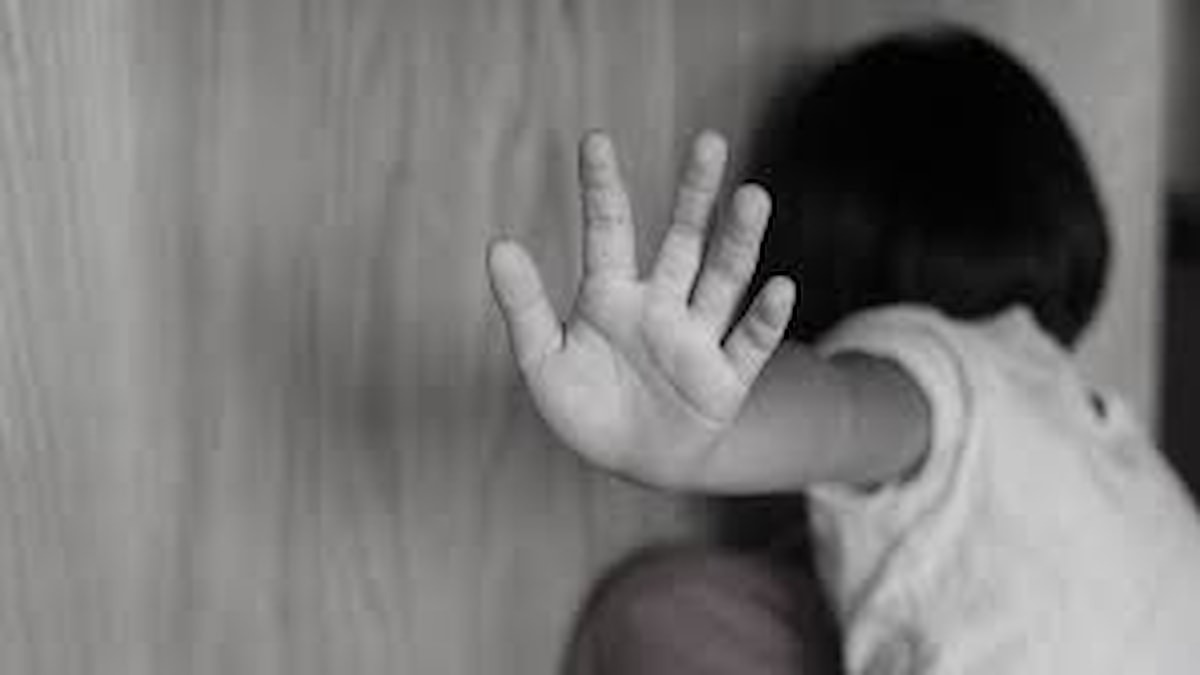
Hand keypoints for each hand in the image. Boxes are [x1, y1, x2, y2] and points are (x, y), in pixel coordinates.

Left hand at [487, 131, 795, 488]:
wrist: (633, 461)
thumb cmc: (584, 406)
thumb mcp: (543, 359)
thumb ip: (525, 306)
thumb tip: (497, 244)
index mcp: (611, 295)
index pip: (609, 230)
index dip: (601, 187)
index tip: (595, 139)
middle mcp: (661, 305)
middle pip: (684, 240)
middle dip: (696, 194)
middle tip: (710, 142)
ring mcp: (697, 338)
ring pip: (723, 280)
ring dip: (738, 241)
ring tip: (752, 196)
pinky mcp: (726, 379)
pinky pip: (749, 344)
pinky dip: (764, 319)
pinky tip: (780, 287)